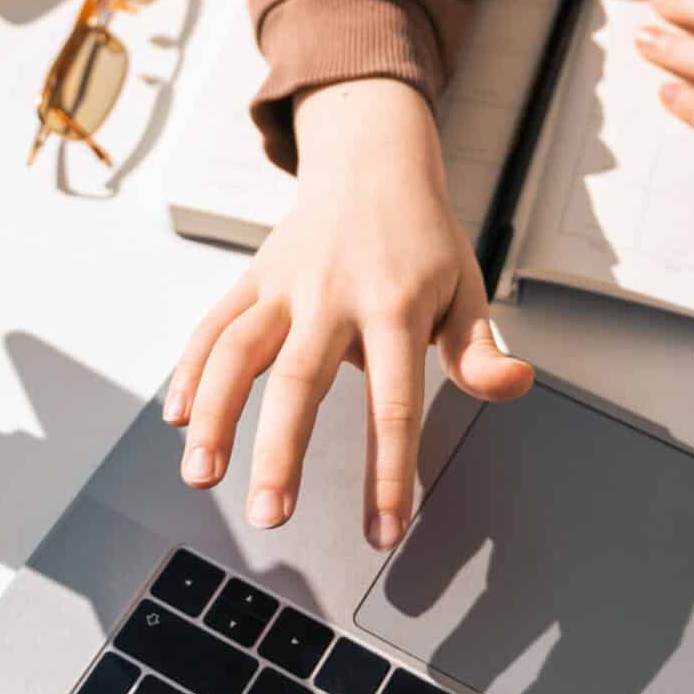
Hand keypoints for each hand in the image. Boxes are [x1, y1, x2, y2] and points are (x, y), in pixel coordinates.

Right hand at [163, 78, 533, 548]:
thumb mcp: (465, 288)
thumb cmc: (422, 239)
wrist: (372, 161)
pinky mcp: (253, 279)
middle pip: (302, 381)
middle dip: (280, 453)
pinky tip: (179, 419)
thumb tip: (515, 386)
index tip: (383, 532)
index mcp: (395, 306)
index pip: (393, 402)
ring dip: (216, 416)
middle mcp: (332, 295)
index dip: (388, 472)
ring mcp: (285, 286)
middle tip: (271, 517)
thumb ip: (479, 349)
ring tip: (202, 477)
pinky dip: (191, 372)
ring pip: (238, 351)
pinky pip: (213, 327)